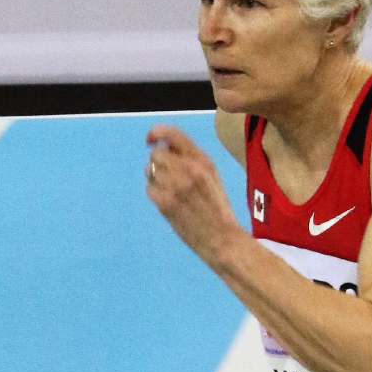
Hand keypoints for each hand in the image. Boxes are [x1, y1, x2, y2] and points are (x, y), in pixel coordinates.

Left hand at [145, 124, 242, 264]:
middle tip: (168, 178)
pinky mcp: (166, 201)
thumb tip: (163, 146)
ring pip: (149, 170)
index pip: (172, 134)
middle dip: (158, 164)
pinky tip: (168, 203)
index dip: (155, 133)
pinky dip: (155, 194)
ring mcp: (176, 185)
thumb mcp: (211, 175)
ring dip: (155, 179)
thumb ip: (190, 158)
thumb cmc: (216, 207)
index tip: (149, 141)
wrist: (222, 238)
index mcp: (202, 159)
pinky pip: (149, 188)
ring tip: (170, 192)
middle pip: (156, 154)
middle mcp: (189, 168)